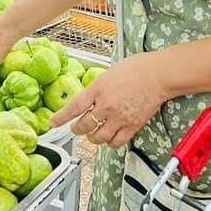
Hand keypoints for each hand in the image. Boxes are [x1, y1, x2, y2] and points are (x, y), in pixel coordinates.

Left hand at [49, 53, 167, 148]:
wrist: (158, 75)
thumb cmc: (136, 68)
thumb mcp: (109, 73)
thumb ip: (97, 88)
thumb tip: (89, 98)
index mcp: (98, 88)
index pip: (74, 107)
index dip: (61, 117)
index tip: (53, 123)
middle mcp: (106, 105)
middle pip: (83, 125)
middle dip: (76, 129)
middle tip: (76, 128)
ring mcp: (119, 117)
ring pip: (97, 137)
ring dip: (92, 138)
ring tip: (92, 134)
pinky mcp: (132, 126)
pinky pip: (115, 142)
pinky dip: (109, 142)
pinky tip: (109, 137)